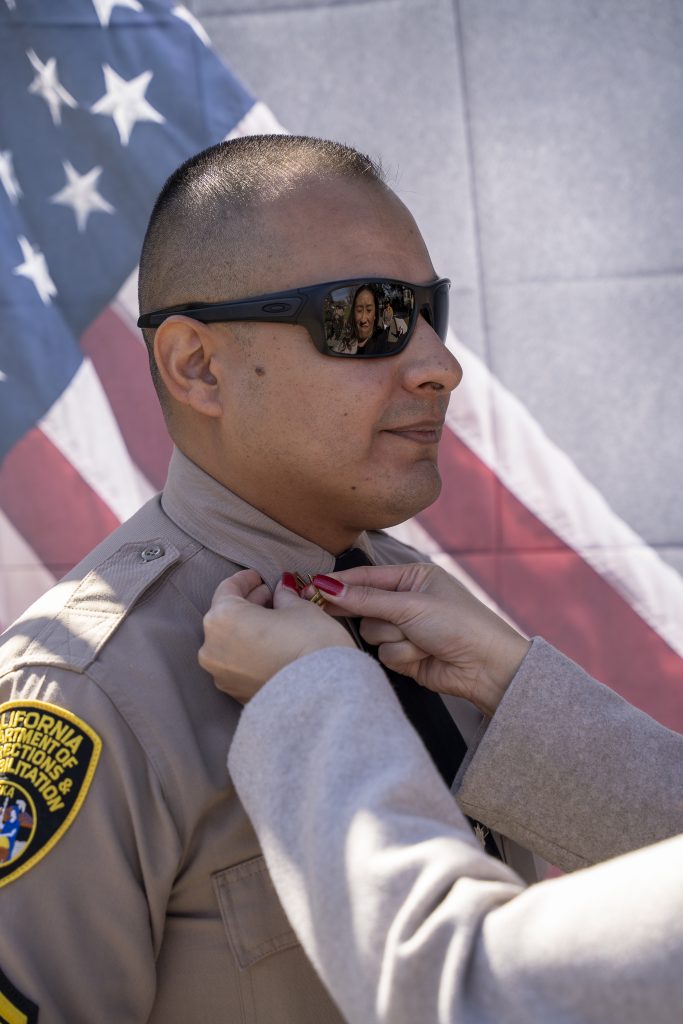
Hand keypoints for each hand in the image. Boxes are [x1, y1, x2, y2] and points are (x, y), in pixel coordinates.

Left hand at [199, 570, 354, 702]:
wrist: (325, 694)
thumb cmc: (312, 644)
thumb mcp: (300, 608)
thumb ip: (284, 595)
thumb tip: (281, 589)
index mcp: (223, 618)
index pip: (227, 589)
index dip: (245, 579)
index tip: (258, 576)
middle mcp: (212, 646)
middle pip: (225, 615)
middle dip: (248, 603)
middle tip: (270, 596)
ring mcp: (220, 673)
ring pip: (228, 640)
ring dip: (246, 627)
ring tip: (273, 620)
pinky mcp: (233, 692)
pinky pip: (236, 662)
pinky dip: (248, 650)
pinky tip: (270, 645)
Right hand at [304, 563, 530, 715]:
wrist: (488, 667)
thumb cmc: (459, 624)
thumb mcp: (411, 605)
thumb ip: (367, 599)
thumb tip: (328, 586)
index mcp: (413, 577)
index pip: (366, 577)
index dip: (339, 583)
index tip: (312, 588)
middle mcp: (407, 601)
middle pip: (363, 607)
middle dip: (368, 614)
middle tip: (337, 612)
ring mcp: (406, 630)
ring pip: (372, 634)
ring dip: (393, 639)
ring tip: (421, 641)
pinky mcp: (406, 656)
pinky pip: (384, 655)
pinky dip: (402, 657)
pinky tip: (424, 657)